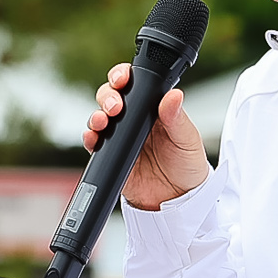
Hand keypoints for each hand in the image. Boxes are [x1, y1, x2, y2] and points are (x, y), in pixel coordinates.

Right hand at [84, 64, 209, 210]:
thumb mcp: (187, 139)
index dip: (123, 76)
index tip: (123, 78)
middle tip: (115, 106)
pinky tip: (94, 137)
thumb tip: (174, 94)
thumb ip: (177, 117)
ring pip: (99, 117)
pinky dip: (90, 138)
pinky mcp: (111, 156)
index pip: (134, 84)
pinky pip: (94, 143)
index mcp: (153, 108)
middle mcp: (134, 119)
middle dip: (107, 95)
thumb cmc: (187, 166)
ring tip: (103, 121)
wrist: (178, 201)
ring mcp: (120, 137)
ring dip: (96, 115)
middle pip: (110, 96)